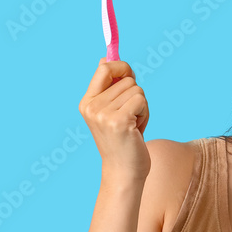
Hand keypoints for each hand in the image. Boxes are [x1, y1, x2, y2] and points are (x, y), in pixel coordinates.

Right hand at [79, 57, 150, 181]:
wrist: (123, 173)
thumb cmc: (122, 141)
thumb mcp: (111, 111)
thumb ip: (109, 87)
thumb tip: (105, 59)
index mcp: (86, 103)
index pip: (104, 68)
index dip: (122, 67)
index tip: (130, 75)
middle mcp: (92, 107)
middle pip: (126, 78)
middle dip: (135, 95)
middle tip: (130, 117)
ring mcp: (104, 114)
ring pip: (137, 89)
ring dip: (142, 107)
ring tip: (133, 126)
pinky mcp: (119, 121)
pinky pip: (142, 100)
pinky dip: (145, 113)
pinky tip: (137, 130)